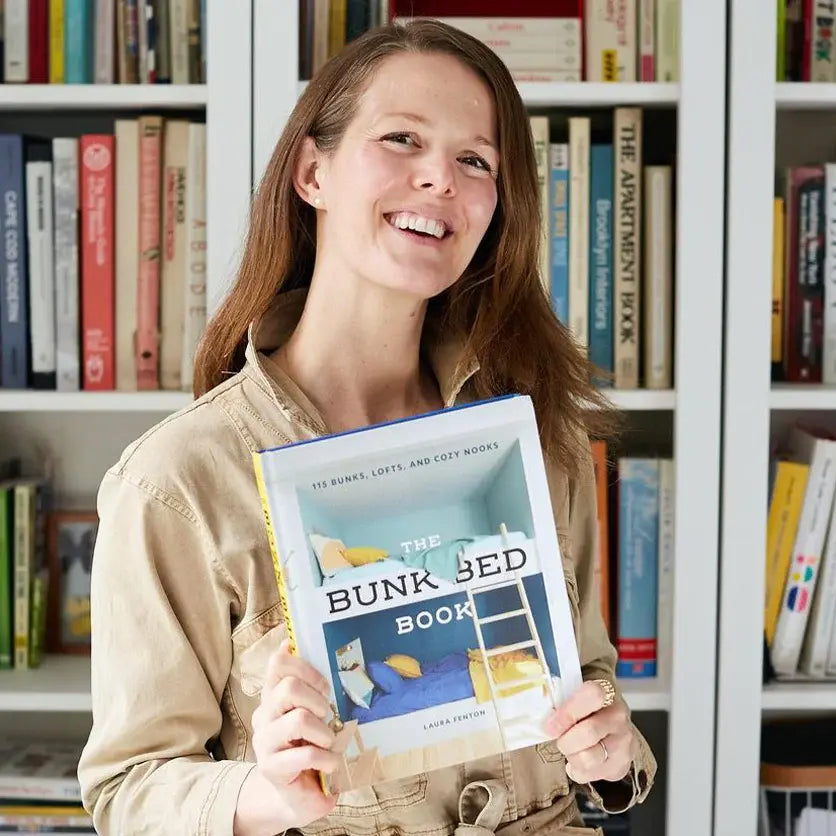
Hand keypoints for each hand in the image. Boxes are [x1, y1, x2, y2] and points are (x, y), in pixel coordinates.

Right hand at [247, 639, 341, 830]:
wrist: (299, 794)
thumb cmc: (309, 746)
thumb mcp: (311, 711)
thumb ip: (305, 682)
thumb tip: (289, 643)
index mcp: (273, 696)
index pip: (279, 664)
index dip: (306, 668)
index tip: (323, 687)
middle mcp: (264, 715)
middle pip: (289, 688)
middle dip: (318, 700)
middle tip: (327, 717)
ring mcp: (264, 742)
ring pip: (299, 719)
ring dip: (324, 732)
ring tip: (328, 742)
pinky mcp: (271, 768)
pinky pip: (306, 754)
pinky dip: (326, 758)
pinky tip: (330, 764)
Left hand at [543, 680, 637, 784]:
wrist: (616, 733)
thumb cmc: (589, 712)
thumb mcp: (578, 699)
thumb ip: (562, 703)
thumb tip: (540, 718)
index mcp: (606, 693)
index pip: (592, 696)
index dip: (568, 711)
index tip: (550, 725)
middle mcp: (618, 718)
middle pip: (589, 732)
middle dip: (566, 740)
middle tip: (558, 739)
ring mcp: (623, 744)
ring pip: (588, 758)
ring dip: (571, 756)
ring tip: (571, 749)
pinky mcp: (621, 766)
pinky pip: (589, 774)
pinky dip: (577, 770)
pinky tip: (580, 759)